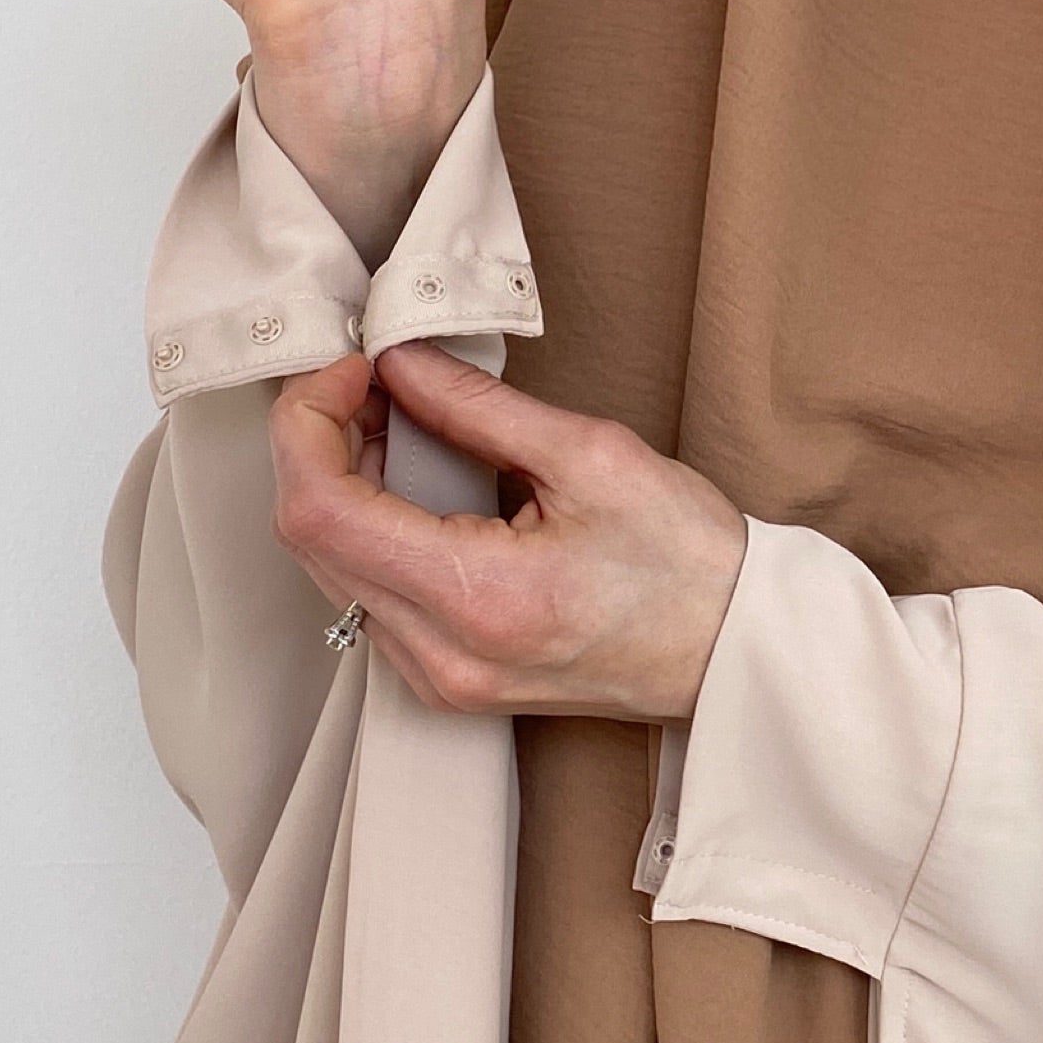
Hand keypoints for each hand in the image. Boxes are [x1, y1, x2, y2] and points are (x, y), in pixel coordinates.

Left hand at [269, 340, 747, 723]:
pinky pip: (364, 596)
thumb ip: (475, 406)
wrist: (733, 648)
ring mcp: (438, 679)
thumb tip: (397, 361)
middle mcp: (442, 656)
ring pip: (327, 568)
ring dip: (338, 482)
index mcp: (480, 599)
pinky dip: (366, 526)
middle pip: (308, 539)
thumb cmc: (688, 563)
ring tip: (394, 421)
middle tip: (370, 381)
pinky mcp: (445, 680)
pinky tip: (409, 481)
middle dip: (319, 442)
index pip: (321, 511)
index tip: (351, 370)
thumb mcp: (590, 455)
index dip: (310, 423)